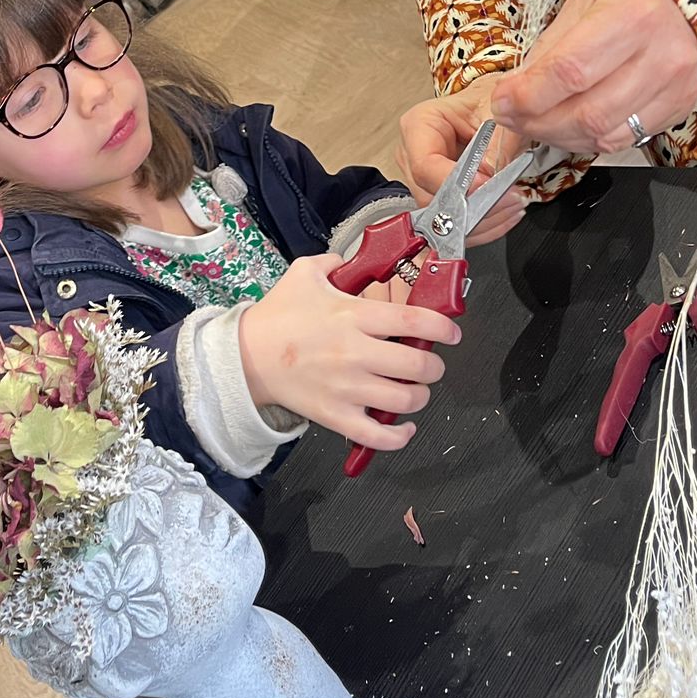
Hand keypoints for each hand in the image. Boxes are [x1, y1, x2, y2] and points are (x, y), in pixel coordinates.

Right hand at [238, 253, 459, 450]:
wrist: (245, 355)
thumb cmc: (277, 316)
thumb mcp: (305, 273)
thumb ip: (336, 262)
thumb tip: (357, 260)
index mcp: (352, 316)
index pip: (412, 320)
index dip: (442, 327)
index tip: (451, 332)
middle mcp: (354, 353)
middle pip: (417, 365)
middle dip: (434, 366)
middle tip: (430, 363)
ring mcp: (346, 388)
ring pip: (404, 400)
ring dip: (419, 396)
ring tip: (415, 390)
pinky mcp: (335, 415)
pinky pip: (377, 436)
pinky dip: (399, 437)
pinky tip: (404, 428)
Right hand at [397, 74, 526, 246]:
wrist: (492, 109)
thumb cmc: (487, 104)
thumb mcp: (497, 116)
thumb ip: (495, 145)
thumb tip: (489, 179)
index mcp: (419, 125)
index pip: (426, 166)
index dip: (457, 183)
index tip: (488, 185)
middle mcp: (413, 155)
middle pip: (432, 198)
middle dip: (474, 207)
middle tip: (509, 200)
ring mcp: (423, 180)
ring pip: (443, 217)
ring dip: (482, 220)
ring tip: (513, 206)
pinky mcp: (438, 197)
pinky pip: (454, 223)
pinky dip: (483, 225)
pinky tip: (506, 214)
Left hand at [492, 0, 696, 158]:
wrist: (677, 3)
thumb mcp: (579, 6)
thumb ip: (546, 52)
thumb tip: (512, 95)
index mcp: (632, 15)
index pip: (571, 70)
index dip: (529, 95)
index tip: (502, 101)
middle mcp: (662, 53)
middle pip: (587, 112)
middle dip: (537, 122)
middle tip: (511, 116)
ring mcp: (675, 86)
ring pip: (603, 134)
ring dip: (557, 136)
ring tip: (535, 123)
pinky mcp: (679, 108)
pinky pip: (622, 141)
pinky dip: (586, 140)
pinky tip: (568, 127)